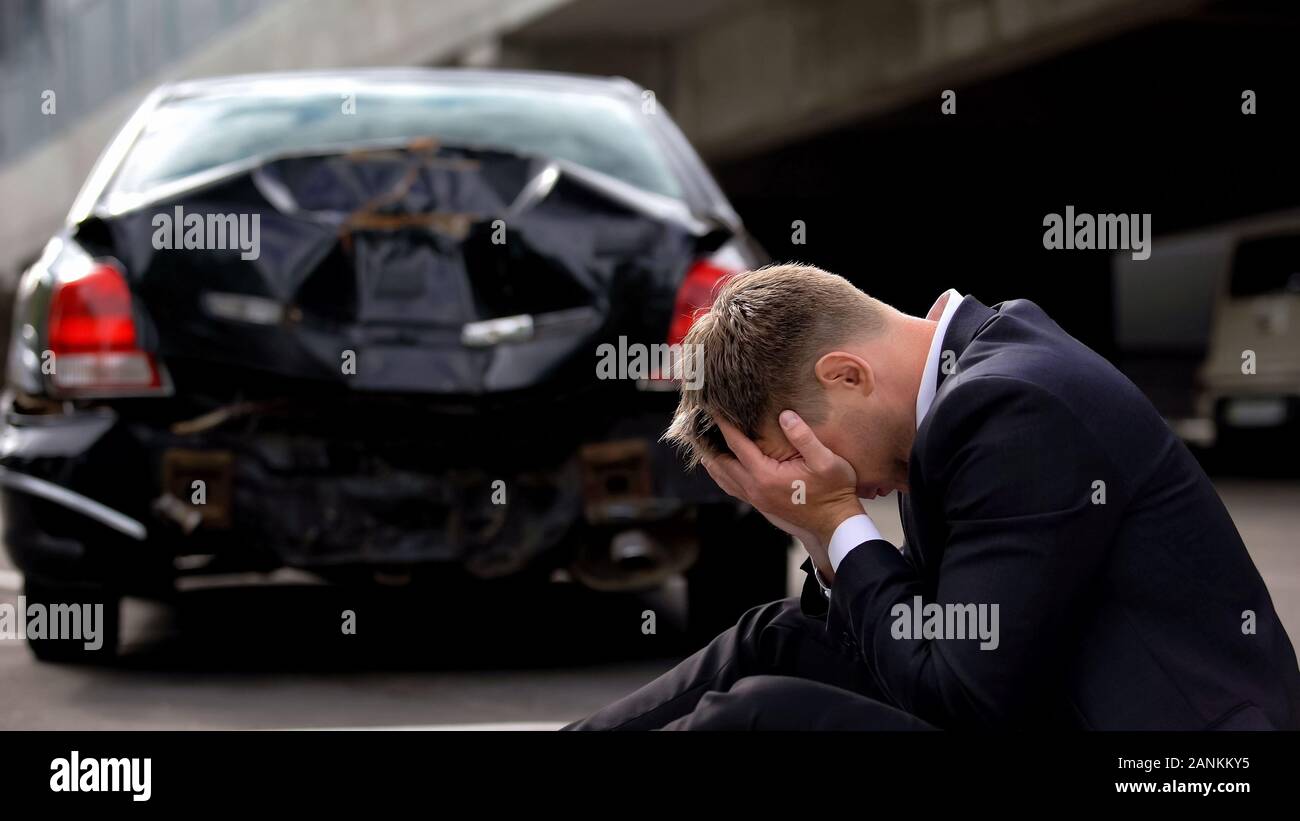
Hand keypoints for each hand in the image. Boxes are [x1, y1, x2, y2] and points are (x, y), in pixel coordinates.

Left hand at [702, 410, 863, 558]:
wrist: (835, 524)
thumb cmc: (834, 491)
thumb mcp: (825, 461)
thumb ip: (804, 437)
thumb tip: (785, 415)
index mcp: (765, 476)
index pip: (736, 445)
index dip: (724, 425)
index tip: (713, 409)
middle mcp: (754, 489)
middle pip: (721, 463)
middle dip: (709, 443)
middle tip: (698, 425)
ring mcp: (756, 498)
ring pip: (722, 478)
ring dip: (712, 460)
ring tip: (703, 443)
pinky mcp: (760, 504)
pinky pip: (732, 487)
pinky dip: (721, 474)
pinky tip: (721, 465)